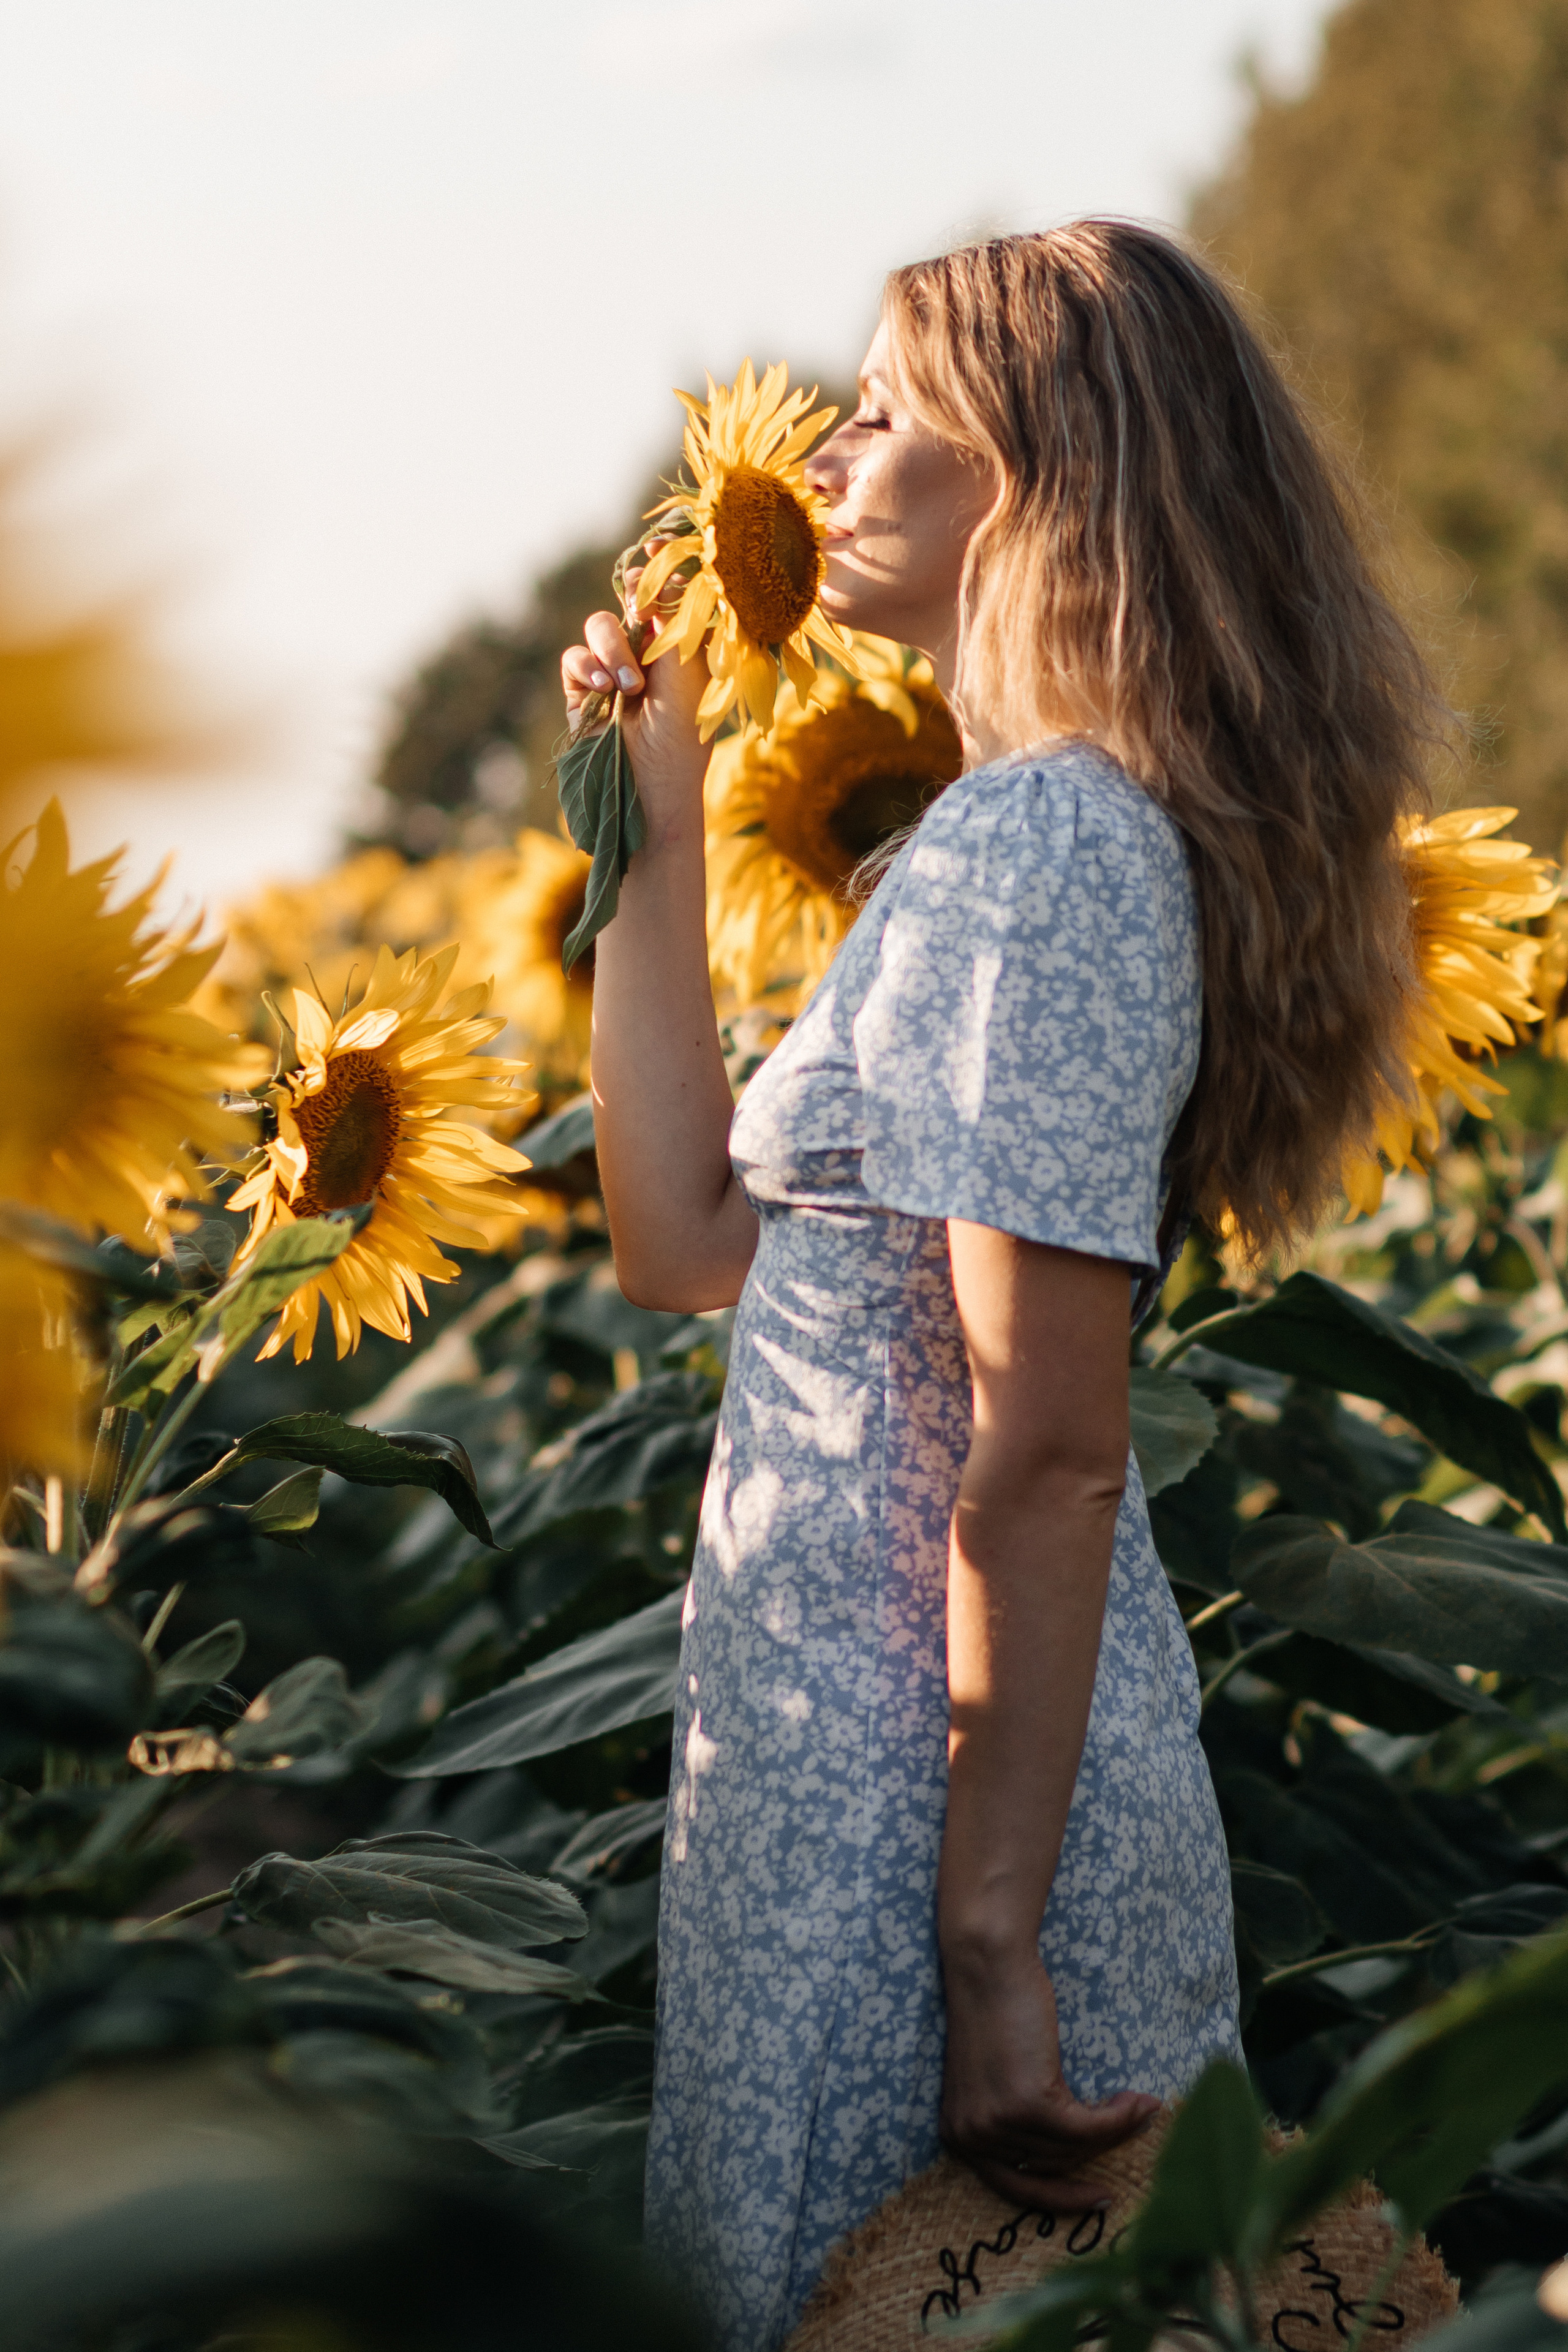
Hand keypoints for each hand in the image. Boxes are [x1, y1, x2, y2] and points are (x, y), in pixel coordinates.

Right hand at [559, 551, 709, 832]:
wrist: (649, 793)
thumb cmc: (682, 740)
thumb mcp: (687, 675)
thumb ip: (673, 623)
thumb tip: (659, 573)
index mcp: (685, 647)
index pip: (672, 594)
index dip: (662, 568)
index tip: (654, 550)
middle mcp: (650, 653)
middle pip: (630, 599)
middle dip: (632, 600)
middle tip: (638, 607)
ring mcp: (613, 670)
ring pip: (599, 626)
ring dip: (611, 647)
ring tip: (627, 685)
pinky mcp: (583, 691)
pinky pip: (574, 658)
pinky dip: (585, 667)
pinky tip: (602, 689)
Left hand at [939, 1947, 1160, 2210]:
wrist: (987, 1963)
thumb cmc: (994, 2010)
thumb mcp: (997, 2077)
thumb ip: (1018, 2119)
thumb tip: (1073, 2155)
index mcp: (958, 2136)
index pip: (1014, 2188)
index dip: (1059, 2198)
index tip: (1095, 2198)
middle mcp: (972, 2138)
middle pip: (1051, 2166)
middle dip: (1096, 2152)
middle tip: (1132, 2130)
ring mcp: (998, 2123)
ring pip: (1072, 2146)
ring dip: (1114, 2130)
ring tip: (1138, 2107)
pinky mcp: (1028, 2104)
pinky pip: (1087, 2127)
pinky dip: (1118, 2118)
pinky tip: (1138, 2102)